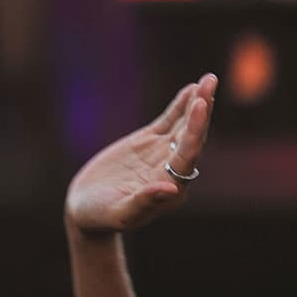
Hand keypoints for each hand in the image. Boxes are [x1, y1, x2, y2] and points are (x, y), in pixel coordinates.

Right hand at [65, 75, 214, 236]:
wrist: (86, 210)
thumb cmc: (101, 217)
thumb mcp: (120, 213)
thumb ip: (144, 203)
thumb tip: (171, 188)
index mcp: (171, 188)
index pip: (188, 155)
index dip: (195, 130)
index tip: (201, 105)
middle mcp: (173, 170)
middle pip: (192, 136)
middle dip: (202, 109)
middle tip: (210, 81)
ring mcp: (162, 154)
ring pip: (184, 126)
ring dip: (197, 103)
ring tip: (208, 79)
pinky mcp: (148, 144)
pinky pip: (168, 121)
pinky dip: (179, 106)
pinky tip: (190, 89)